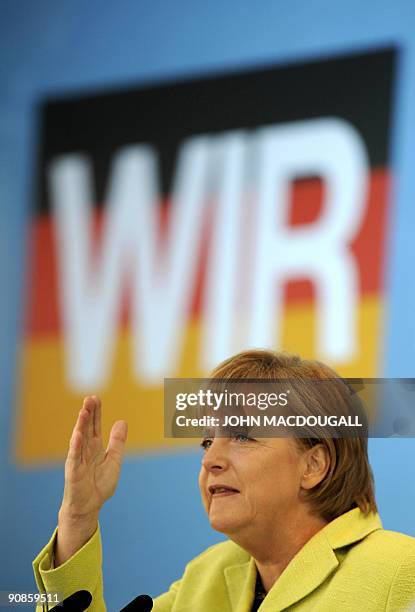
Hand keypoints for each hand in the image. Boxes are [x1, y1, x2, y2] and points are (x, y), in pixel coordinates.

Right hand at [55, 396, 127, 565]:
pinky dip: (76, 445)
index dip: (96, 412)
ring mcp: (78, 459)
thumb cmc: (100, 484)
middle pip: (87, 428)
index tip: (96, 397)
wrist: (90, 506)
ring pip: (79, 439)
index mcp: (95, 446)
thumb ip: (118, 442)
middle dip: (88, 413)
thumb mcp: (114, 459)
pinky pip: (75, 456)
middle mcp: (85, 450)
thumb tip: (122, 421)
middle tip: (90, 398)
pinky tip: (77, 434)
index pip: (95, 425)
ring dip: (81, 425)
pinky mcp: (74, 471)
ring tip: (84, 411)